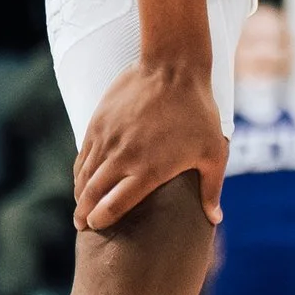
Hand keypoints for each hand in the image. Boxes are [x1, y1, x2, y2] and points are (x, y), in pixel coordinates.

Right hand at [72, 56, 228, 231]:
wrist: (173, 67)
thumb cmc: (198, 112)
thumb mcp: (213, 152)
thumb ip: (211, 190)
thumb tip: (214, 219)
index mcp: (148, 171)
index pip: (113, 206)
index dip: (101, 220)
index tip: (98, 227)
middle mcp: (122, 158)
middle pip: (91, 194)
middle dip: (83, 214)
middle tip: (82, 224)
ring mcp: (107, 140)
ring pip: (84, 175)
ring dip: (79, 194)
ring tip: (80, 206)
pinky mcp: (98, 123)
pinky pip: (83, 154)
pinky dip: (80, 171)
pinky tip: (82, 178)